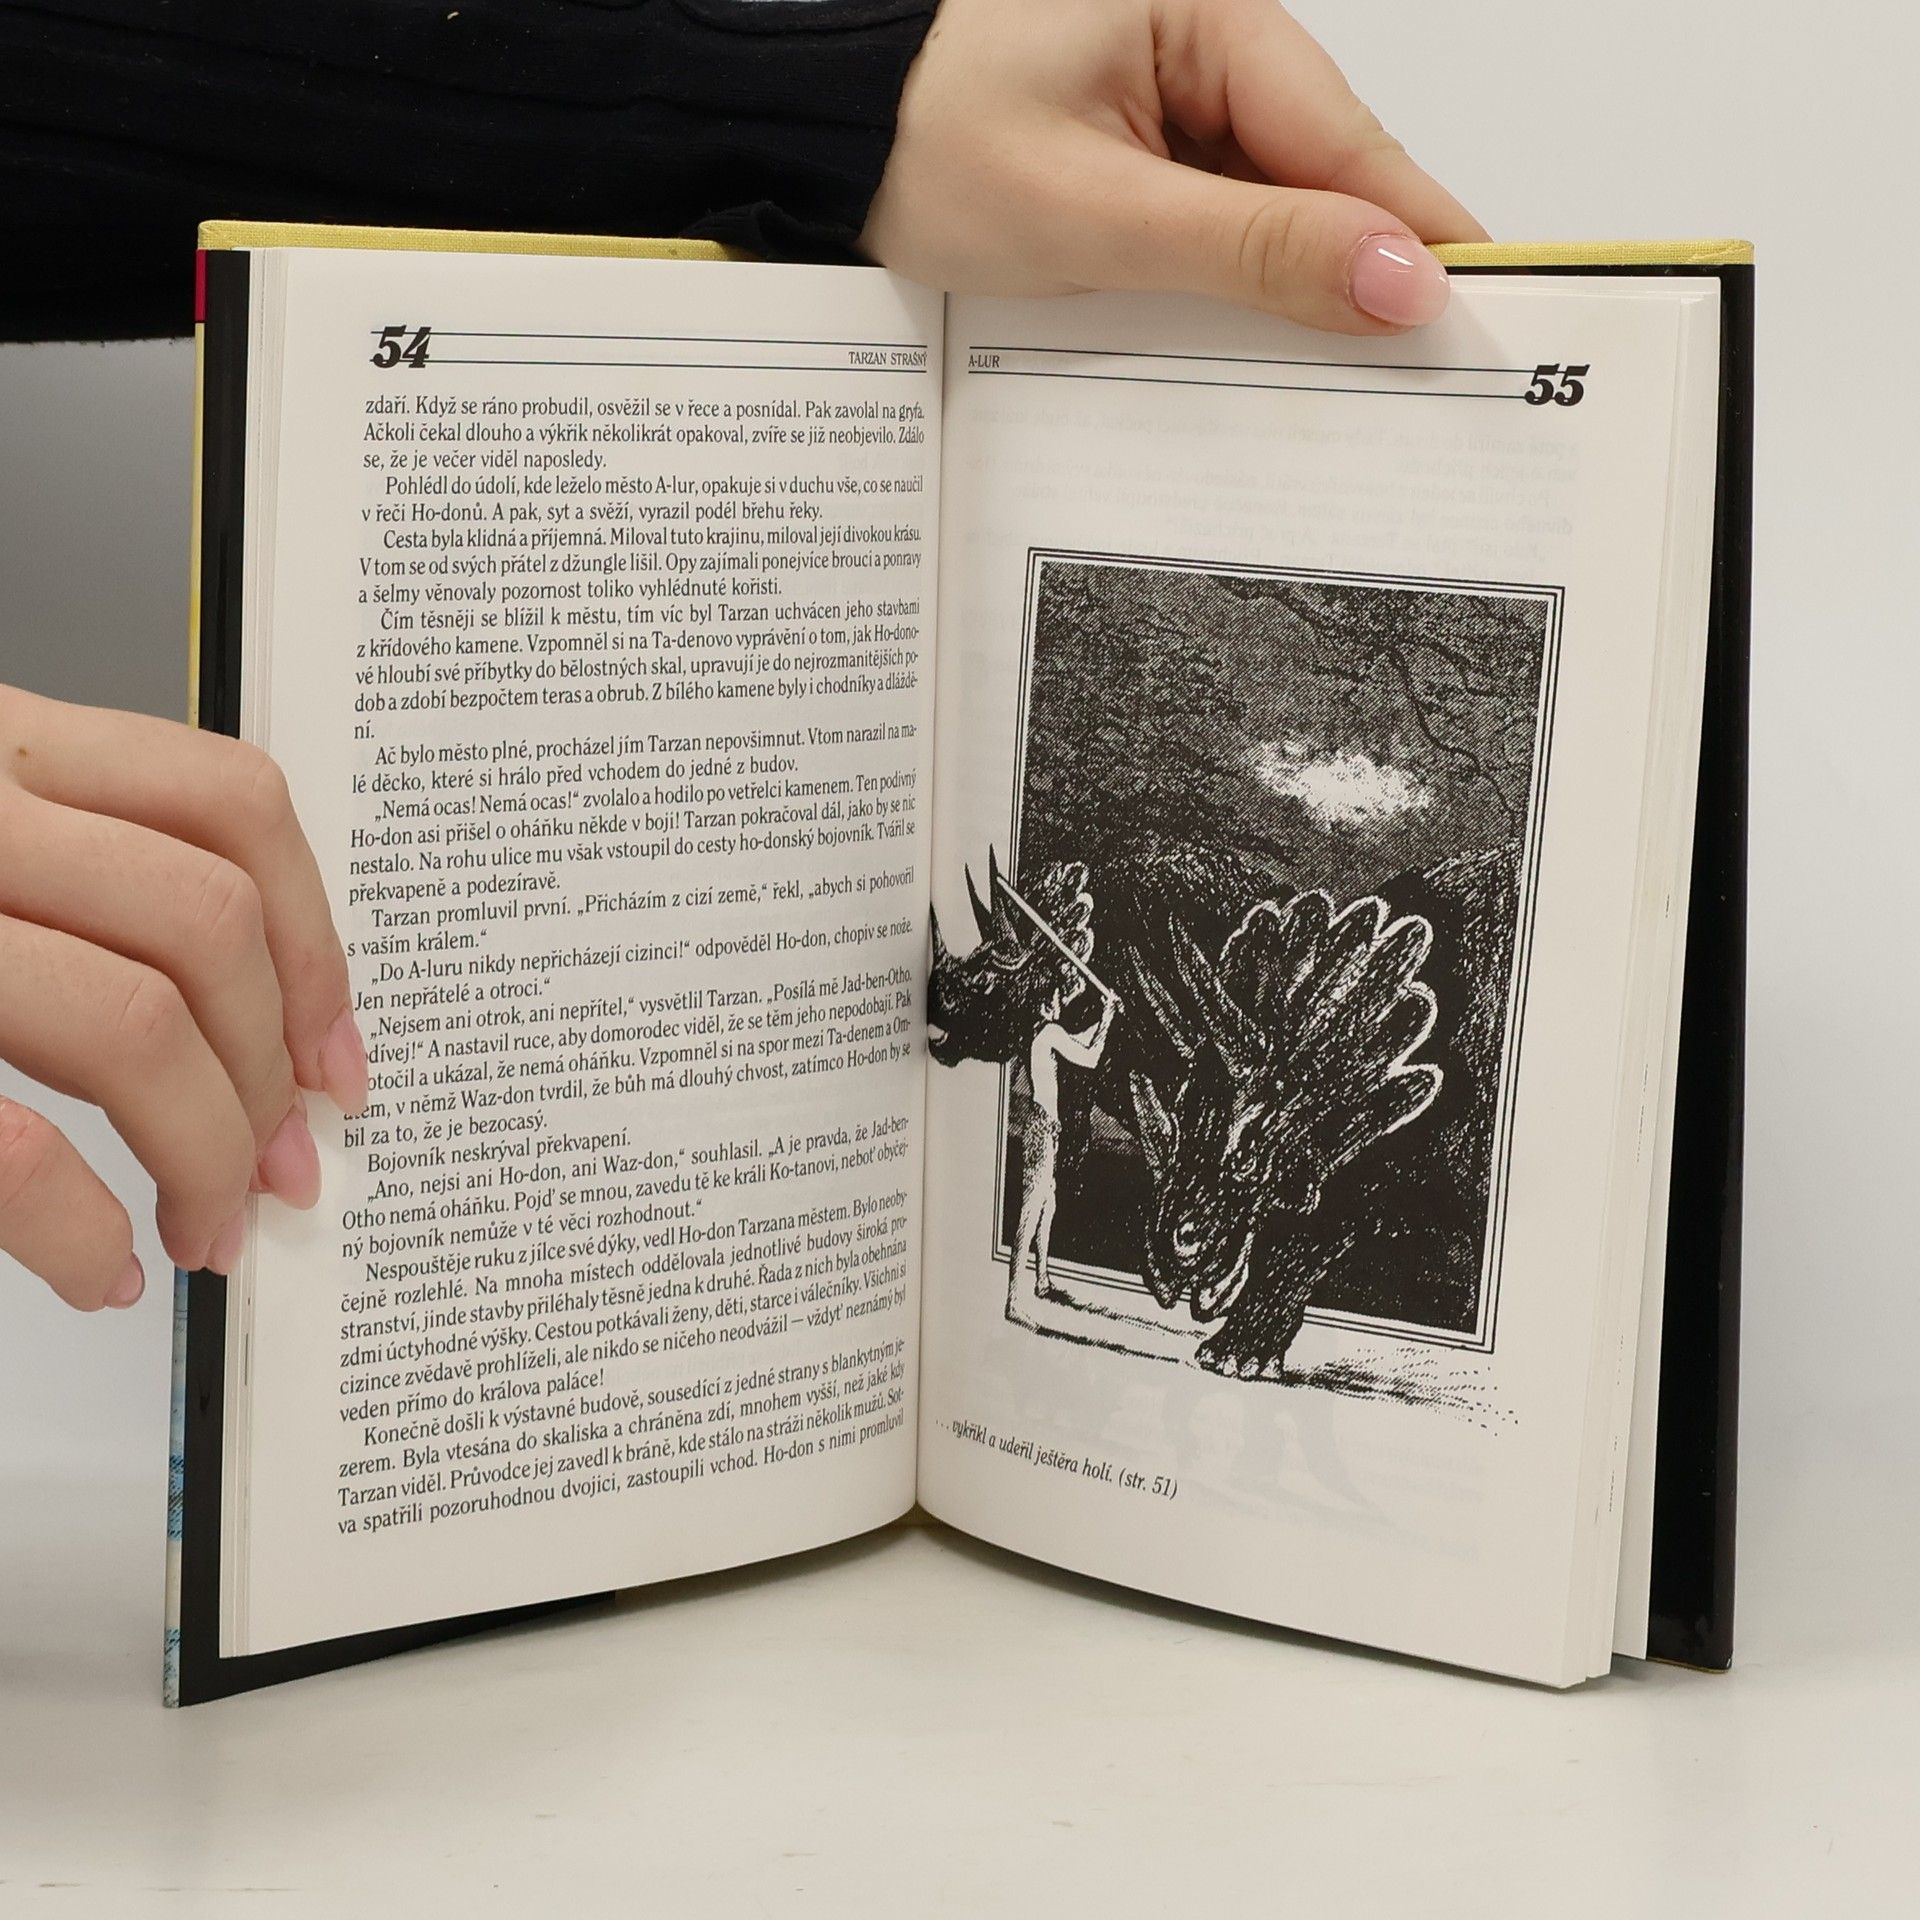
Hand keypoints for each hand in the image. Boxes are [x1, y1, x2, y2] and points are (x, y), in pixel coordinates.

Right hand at [0, 686, 363, 1310]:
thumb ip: (66, 867)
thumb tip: (252, 1013)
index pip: (230, 805)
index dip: (314, 942)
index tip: (335, 1053)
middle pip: (206, 926)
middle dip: (272, 1072)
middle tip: (281, 1166)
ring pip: (133, 1021)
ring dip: (202, 1151)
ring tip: (207, 1225)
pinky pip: (2, 1138)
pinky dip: (78, 1225)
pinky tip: (99, 1267)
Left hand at [863, 0, 1485, 332]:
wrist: (824, 142)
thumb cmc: (925, 144)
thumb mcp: (1097, 212)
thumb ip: (1251, 248)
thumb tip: (1393, 279)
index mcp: (1209, 15)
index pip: (1348, 138)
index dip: (1415, 233)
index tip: (1480, 312)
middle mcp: (1207, 44)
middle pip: (1322, 173)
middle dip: (1356, 271)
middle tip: (1420, 376)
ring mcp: (1176, 100)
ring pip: (1274, 207)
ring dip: (1292, 287)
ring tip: (1337, 377)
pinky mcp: (1147, 152)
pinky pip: (1220, 221)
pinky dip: (1235, 283)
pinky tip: (1247, 341)